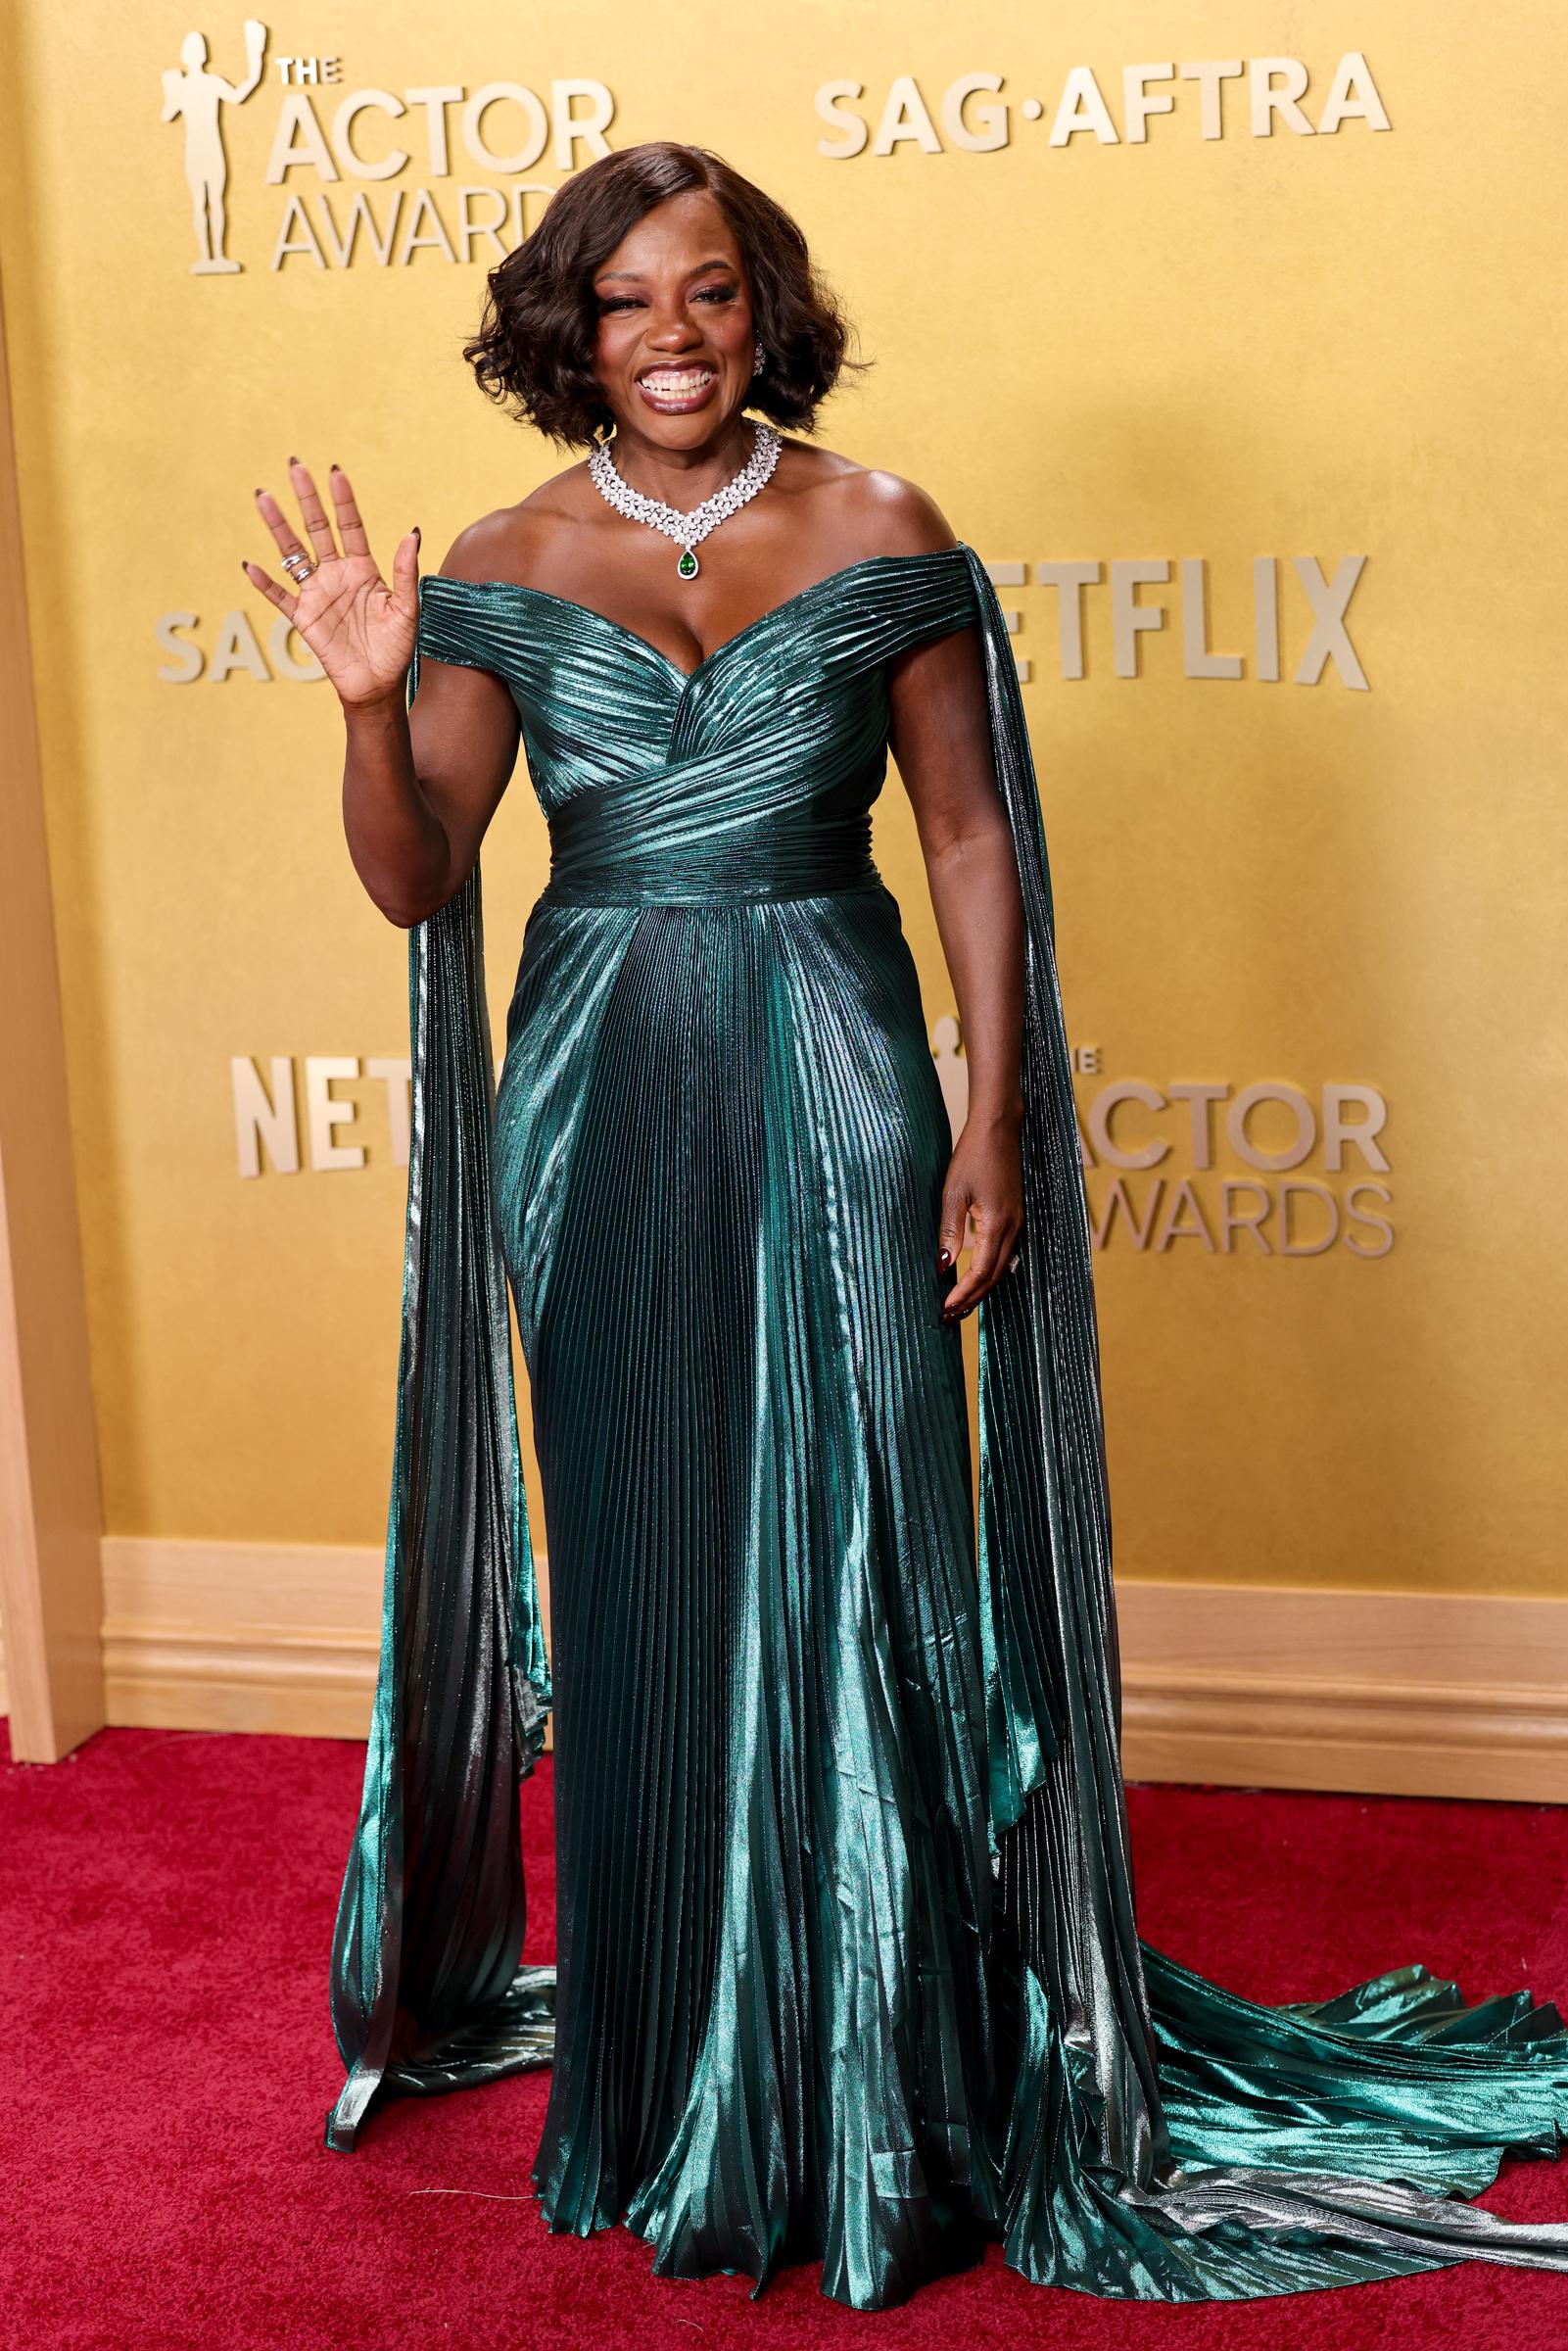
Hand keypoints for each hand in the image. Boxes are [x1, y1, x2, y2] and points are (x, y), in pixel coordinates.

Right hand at [243, 458, 417, 711]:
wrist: (378, 685)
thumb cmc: (396, 648)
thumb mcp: (407, 609)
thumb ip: (406, 572)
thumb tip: (412, 533)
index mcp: (364, 569)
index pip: (351, 526)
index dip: (342, 500)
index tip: (334, 472)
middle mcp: (337, 575)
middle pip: (317, 529)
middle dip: (306, 498)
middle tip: (294, 465)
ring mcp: (317, 594)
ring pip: (293, 553)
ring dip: (278, 527)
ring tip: (263, 497)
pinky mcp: (303, 618)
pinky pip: (280, 598)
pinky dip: (265, 584)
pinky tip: (251, 566)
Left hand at [937, 1114, 1023, 1321]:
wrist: (999, 1129)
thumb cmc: (973, 1156)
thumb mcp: (953, 1193)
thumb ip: (950, 1231)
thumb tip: (944, 1266)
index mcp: (998, 1223)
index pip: (982, 1272)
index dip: (963, 1293)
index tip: (945, 1309)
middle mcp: (1014, 1228)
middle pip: (995, 1277)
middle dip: (973, 1299)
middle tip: (950, 1317)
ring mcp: (1018, 1222)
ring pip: (1002, 1268)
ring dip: (981, 1288)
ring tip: (960, 1305)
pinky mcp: (1015, 1216)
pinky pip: (1005, 1254)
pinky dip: (990, 1272)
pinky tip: (976, 1279)